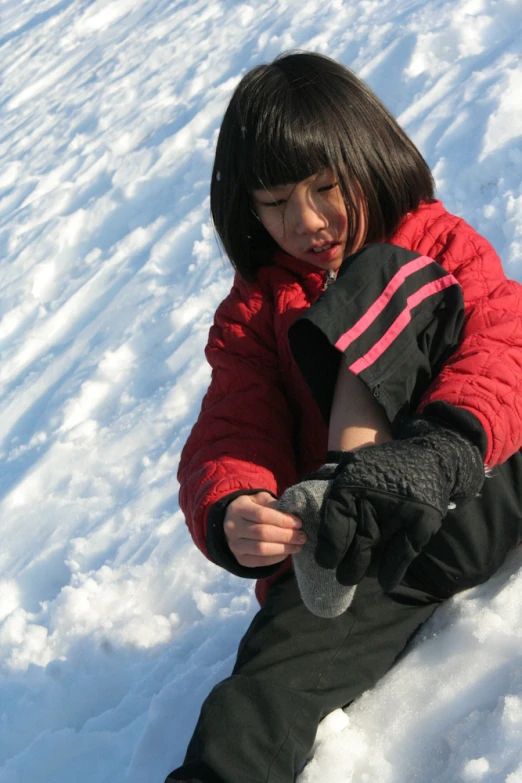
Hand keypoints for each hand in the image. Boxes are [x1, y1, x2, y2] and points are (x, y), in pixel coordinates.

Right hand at [224, 492, 306, 567]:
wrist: (231, 523)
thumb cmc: (252, 508)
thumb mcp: (259, 499)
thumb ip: (272, 503)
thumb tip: (290, 512)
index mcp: (238, 508)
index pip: (262, 515)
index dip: (282, 520)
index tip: (298, 523)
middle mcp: (233, 527)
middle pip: (263, 533)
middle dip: (286, 535)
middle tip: (302, 536)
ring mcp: (234, 545)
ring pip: (262, 549)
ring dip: (284, 548)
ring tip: (298, 545)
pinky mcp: (240, 559)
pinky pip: (260, 561)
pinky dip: (277, 558)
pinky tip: (287, 552)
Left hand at [317, 417, 484, 590]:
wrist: (430, 457)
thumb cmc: (385, 464)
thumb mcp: (353, 465)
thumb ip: (328, 482)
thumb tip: (298, 499)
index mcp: (350, 487)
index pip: (334, 525)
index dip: (328, 547)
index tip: (325, 560)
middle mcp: (372, 502)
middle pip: (354, 543)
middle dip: (345, 565)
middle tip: (341, 576)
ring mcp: (398, 514)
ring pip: (375, 551)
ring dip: (364, 569)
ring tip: (358, 577)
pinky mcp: (419, 524)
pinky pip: (402, 554)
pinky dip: (392, 570)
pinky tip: (386, 581)